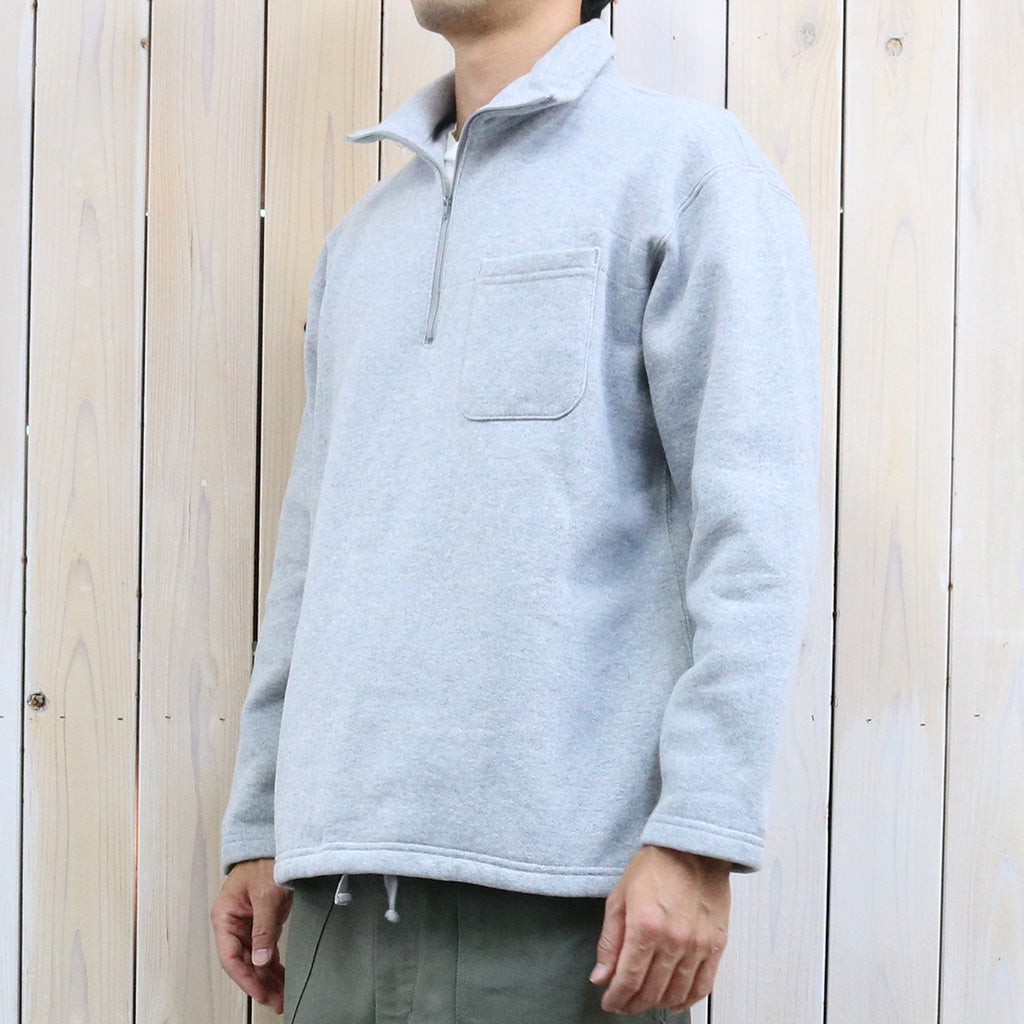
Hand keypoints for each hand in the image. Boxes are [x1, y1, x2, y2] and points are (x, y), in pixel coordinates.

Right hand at [211, 857, 292, 1013]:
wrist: (276, 846)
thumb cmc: (264, 862)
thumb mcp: (265, 895)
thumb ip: (263, 928)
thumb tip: (260, 960)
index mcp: (225, 917)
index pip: (231, 957)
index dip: (245, 978)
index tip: (260, 992)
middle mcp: (234, 924)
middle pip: (244, 962)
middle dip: (260, 984)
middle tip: (277, 1001)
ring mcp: (248, 925)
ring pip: (256, 960)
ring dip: (268, 979)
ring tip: (282, 997)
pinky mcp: (263, 924)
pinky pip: (266, 951)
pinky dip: (274, 966)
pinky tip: (283, 979)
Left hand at [589, 844, 730, 1013]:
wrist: (691, 848)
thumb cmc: (655, 866)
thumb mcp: (619, 897)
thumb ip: (610, 941)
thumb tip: (601, 976)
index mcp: (645, 926)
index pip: (628, 979)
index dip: (616, 997)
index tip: (609, 1001)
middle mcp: (673, 940)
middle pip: (651, 990)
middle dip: (632, 1003)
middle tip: (624, 1004)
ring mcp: (698, 945)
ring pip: (676, 992)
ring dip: (657, 1003)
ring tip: (644, 1002)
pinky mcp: (717, 944)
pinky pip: (703, 985)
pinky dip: (688, 1000)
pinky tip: (675, 1003)